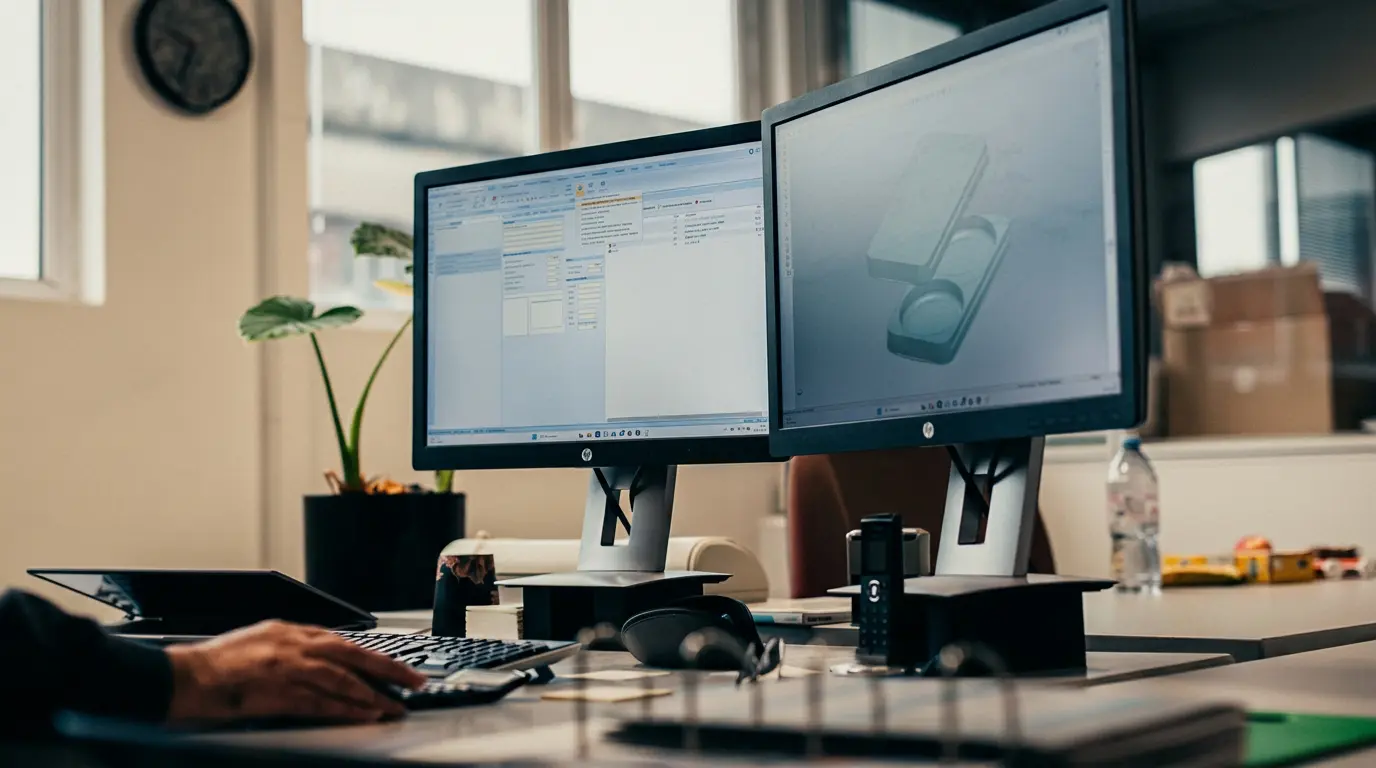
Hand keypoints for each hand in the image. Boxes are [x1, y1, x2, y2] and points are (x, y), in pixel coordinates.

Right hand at [164, 620, 426, 724]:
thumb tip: (320, 658)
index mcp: (291, 630)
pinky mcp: (279, 692)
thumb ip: (291, 647)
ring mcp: (288, 667)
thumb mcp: (260, 641)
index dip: (373, 655)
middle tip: (416, 681)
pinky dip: (348, 709)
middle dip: (389, 668)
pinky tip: (366, 715)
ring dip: (374, 694)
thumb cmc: (215, 665)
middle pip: (354, 654)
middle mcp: (294, 644)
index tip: (395, 665)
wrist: (181, 677)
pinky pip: (322, 702)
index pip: (343, 641)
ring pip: (344, 679)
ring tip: (396, 706)